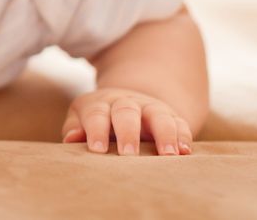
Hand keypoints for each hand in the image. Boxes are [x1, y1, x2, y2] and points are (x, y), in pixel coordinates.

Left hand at [60, 87, 193, 155]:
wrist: (130, 101)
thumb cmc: (99, 120)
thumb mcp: (82, 118)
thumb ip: (75, 127)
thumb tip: (70, 139)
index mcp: (99, 104)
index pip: (96, 114)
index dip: (96, 130)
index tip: (97, 149)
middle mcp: (125, 103)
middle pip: (126, 112)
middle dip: (128, 132)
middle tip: (128, 154)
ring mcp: (150, 108)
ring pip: (158, 116)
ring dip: (164, 134)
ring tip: (168, 155)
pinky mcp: (171, 116)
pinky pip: (180, 123)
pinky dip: (183, 136)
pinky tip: (185, 152)